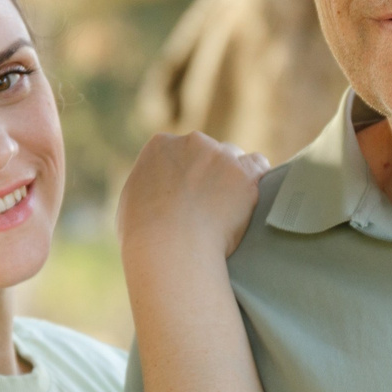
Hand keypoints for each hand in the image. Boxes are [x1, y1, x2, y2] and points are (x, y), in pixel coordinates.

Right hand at [118, 130, 270, 259]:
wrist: (170, 248)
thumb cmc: (144, 234)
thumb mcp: (133, 202)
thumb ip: (148, 186)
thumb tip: (155, 191)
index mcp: (161, 145)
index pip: (182, 150)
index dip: (187, 172)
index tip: (190, 194)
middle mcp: (192, 142)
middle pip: (210, 151)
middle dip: (211, 173)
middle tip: (210, 206)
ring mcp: (221, 156)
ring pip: (235, 159)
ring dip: (233, 178)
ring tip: (228, 210)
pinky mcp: (244, 174)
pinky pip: (259, 165)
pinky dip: (257, 179)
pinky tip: (250, 199)